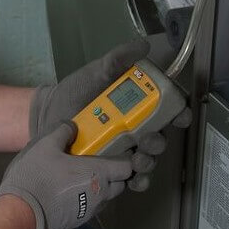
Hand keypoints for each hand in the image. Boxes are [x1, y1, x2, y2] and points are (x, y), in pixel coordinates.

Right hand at [0, 122, 131, 228]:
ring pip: (107, 197)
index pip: (127, 168)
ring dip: (102, 187)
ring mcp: (91, 210)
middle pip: (121, 184)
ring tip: (85, 177)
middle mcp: (101, 193)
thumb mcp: (45, 146)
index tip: (118, 152)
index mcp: (98, 173)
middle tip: (99, 163)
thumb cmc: (36, 177)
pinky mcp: (79, 221)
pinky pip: (92, 207)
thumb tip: (72, 126)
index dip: (126, 159)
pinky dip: (89, 199)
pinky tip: (73, 192)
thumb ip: (62, 132)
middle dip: (115, 174)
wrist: (22, 214)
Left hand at [30, 40, 191, 191]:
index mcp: (139, 107)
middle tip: (147, 141)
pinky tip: (132, 180)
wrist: (47, 115)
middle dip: (159, 143)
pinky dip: (136, 182)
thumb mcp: (96, 72)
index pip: (168, 110)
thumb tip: (144, 46)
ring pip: (147, 161)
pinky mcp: (111, 168)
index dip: (181, 114)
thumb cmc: (75, 92)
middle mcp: (137, 130)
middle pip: (160, 140)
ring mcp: (125, 151)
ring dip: (148, 163)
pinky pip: (130, 179)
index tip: (181, 117)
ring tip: (136, 161)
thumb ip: (118, 59)